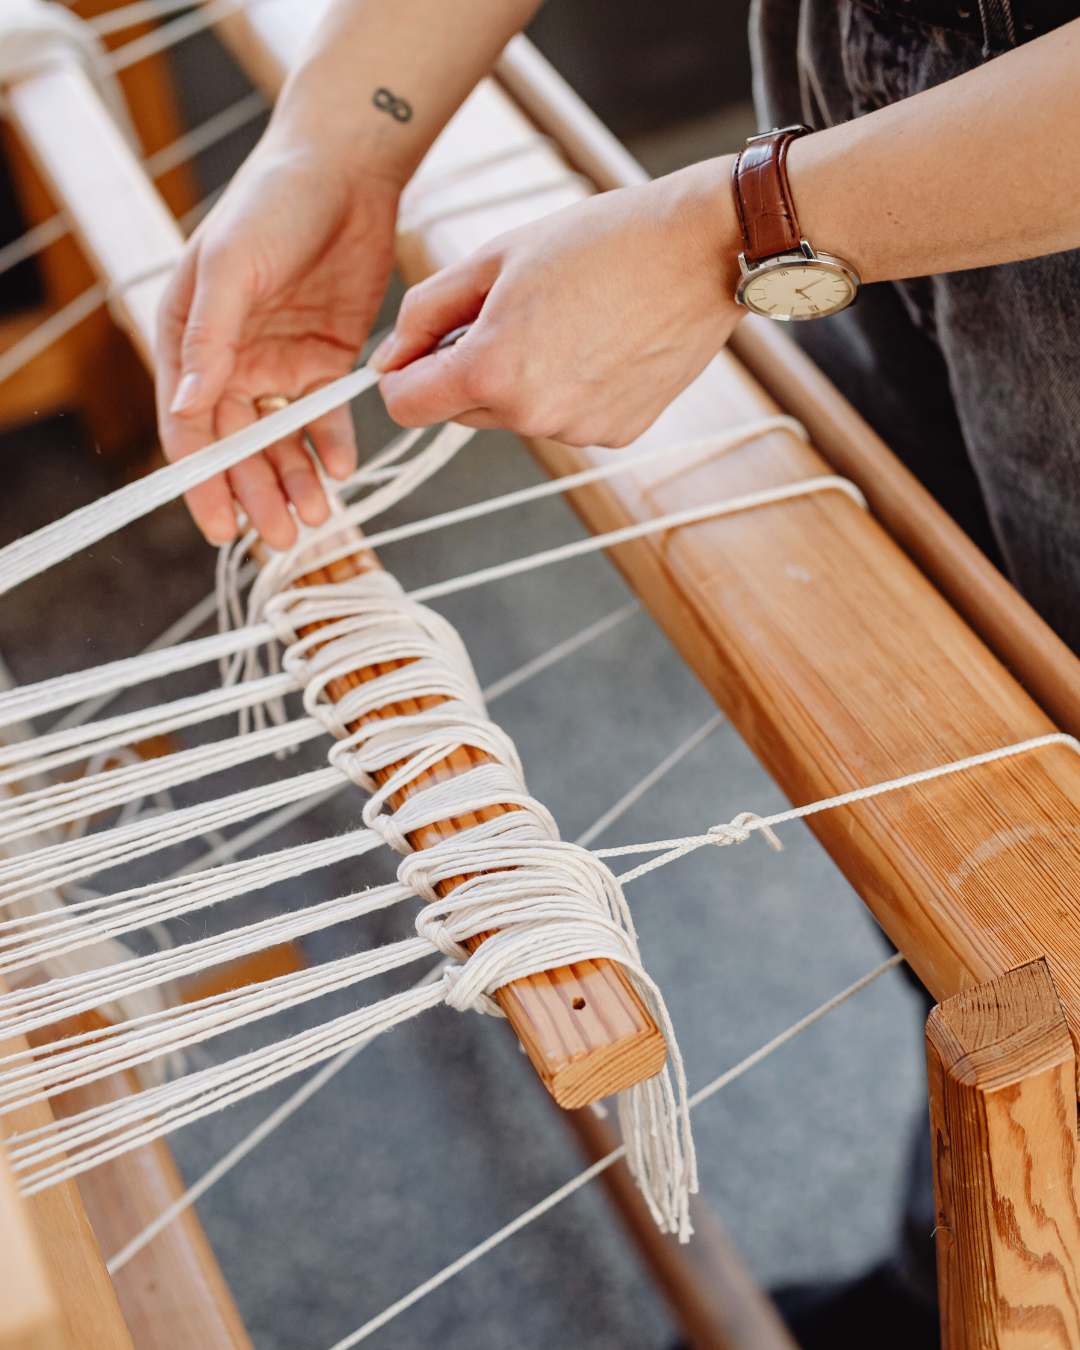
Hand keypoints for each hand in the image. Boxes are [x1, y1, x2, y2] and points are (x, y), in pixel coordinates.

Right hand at [156, 135, 399, 548]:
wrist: (346, 171)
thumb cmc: (272, 203)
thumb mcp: (231, 265)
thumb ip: (211, 337)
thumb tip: (186, 406)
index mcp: (188, 339)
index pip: (188, 425)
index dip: (202, 479)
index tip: (221, 525)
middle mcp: (229, 359)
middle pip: (239, 445)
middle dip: (256, 494)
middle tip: (281, 537)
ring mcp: (277, 362)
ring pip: (282, 440)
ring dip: (295, 480)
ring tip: (318, 518)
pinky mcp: (324, 359)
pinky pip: (326, 416)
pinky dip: (333, 445)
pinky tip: (343, 469)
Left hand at [371, 157, 744, 448]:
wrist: (700, 251)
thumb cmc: (602, 241)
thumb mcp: (494, 257)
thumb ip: (426, 311)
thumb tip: (388, 359)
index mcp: (493, 371)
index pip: (406, 408)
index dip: (403, 376)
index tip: (417, 352)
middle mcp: (533, 417)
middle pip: (460, 412)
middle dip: (467, 370)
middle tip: (509, 312)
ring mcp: (579, 431)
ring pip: (516, 415)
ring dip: (521, 379)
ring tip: (566, 321)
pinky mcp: (617, 434)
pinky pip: (566, 418)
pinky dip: (569, 389)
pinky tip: (601, 343)